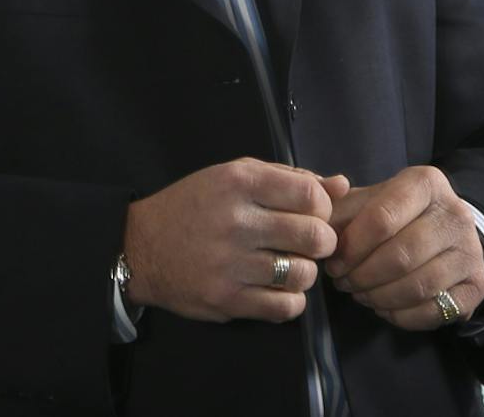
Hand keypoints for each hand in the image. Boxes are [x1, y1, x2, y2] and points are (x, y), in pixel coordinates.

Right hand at [123, 158, 350, 322]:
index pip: (309, 195)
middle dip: (321, 242)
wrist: (141, 247)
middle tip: (309, 244)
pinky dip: (291, 301)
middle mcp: (235, 221)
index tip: (311, 214)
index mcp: (238, 182)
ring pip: (303, 274)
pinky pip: (285, 307)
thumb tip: (341, 185)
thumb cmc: (194, 206)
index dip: (322, 207)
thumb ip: (289, 178)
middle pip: (313, 236)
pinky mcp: (226, 300)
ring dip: (305, 272)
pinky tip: (277, 289)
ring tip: (290, 266)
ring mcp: (230, 264)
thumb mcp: (235, 177)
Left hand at [319, 165, 483, 330]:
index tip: (333, 261)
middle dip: (362, 275)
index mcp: (426, 183)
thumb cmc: (394, 215)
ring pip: (418, 286)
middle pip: (400, 256)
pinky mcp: (478, 285)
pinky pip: (435, 310)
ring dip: (379, 297)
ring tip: (359, 294)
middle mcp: (456, 213)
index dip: (351, 247)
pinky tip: (384, 307)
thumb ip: (336, 202)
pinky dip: (402, 315)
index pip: (382, 218)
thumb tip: (319, 198)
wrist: (444, 233)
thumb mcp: (366, 200)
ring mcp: (472, 251)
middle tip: (342, 282)